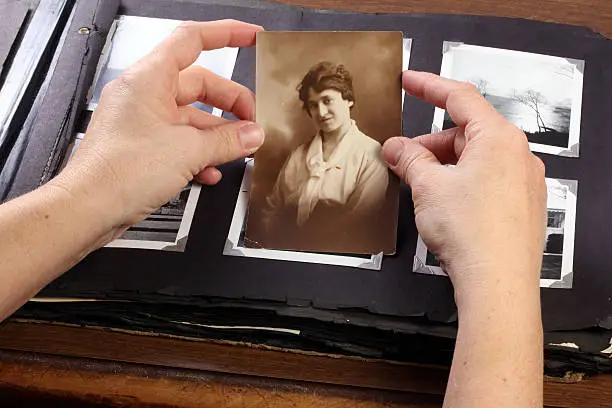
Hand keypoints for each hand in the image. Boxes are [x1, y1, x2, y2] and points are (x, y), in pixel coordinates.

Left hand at [51, 20, 264, 241]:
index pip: (193, 40)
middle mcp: (144, 94)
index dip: (227, 34)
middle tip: (253, 123)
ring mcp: (142, 120)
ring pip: (192, 117)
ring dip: (218, 135)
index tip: (252, 37)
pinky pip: (180, 140)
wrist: (89, 208)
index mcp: (149, 78)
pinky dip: (200, 153)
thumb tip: (252, 134)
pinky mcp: (142, 145)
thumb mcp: (189, 151)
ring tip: (238, 151)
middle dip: (231, 104)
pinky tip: (212, 170)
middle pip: (200, 85)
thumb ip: (228, 140)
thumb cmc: (119, 172)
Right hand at [382, 71, 546, 298]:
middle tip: (400, 156)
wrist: (497, 281)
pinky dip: (459, 182)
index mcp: (499, 138)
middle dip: (429, 142)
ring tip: (417, 185)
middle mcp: (517, 155)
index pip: (460, 97)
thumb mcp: (428, 186)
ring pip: (474, 159)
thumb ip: (409, 159)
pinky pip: (485, 181)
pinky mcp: (520, 205)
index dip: (428, 86)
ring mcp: (522, 182)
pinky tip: (441, 202)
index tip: (409, 80)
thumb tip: (396, 147)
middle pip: (465, 133)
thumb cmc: (474, 233)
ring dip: (442, 165)